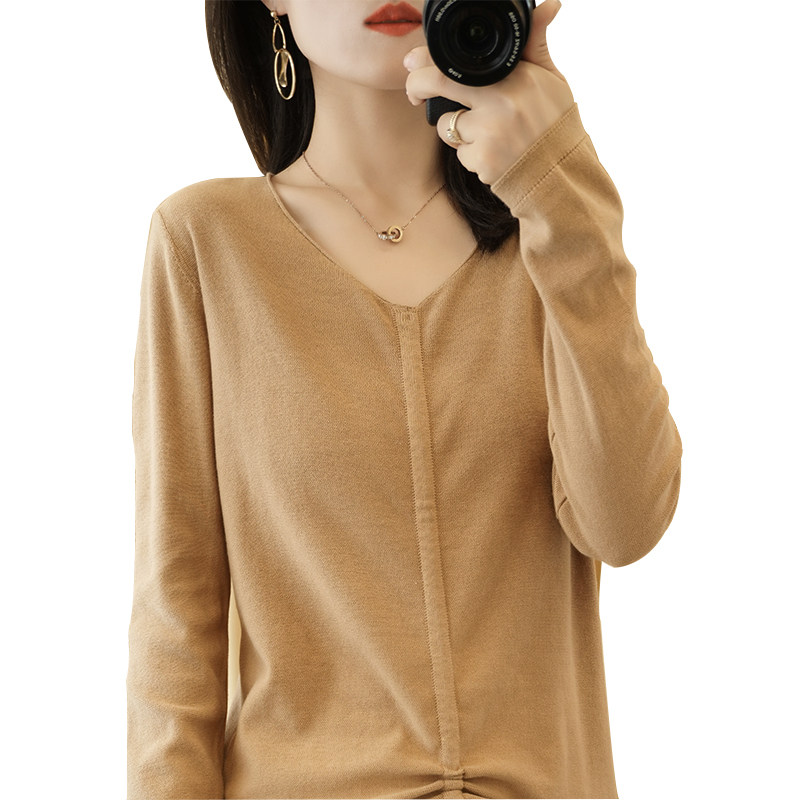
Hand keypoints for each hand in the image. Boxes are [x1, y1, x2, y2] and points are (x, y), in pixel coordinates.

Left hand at [404, 0, 574, 185]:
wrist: (561, 173)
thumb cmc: (554, 124)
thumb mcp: (551, 80)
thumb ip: (536, 45)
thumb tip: (548, 6)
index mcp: (516, 76)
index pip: (457, 60)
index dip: (427, 60)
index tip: (413, 61)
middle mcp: (501, 102)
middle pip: (437, 84)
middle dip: (417, 88)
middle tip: (415, 96)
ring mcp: (489, 134)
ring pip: (446, 125)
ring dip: (455, 129)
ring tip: (485, 132)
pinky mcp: (482, 162)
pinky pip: (459, 154)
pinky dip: (470, 155)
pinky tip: (492, 154)